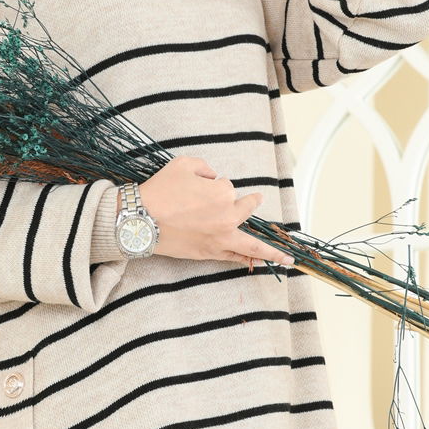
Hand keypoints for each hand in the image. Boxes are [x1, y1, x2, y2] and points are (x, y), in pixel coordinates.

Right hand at [138, 156, 293, 266]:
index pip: (226, 187)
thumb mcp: (182, 164)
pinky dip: (248, 259)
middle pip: (244, 209)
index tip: (195, 189)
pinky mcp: (210, 253)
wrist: (140, 220)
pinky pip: (235, 257)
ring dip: (272, 251)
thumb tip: (213, 177)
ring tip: (287, 258)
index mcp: (222, 192)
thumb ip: (204, 167)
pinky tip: (261, 263)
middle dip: (249, 202)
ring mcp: (221, 237)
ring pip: (253, 244)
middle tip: (256, 199)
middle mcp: (227, 215)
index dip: (211, 186)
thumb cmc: (160, 190)